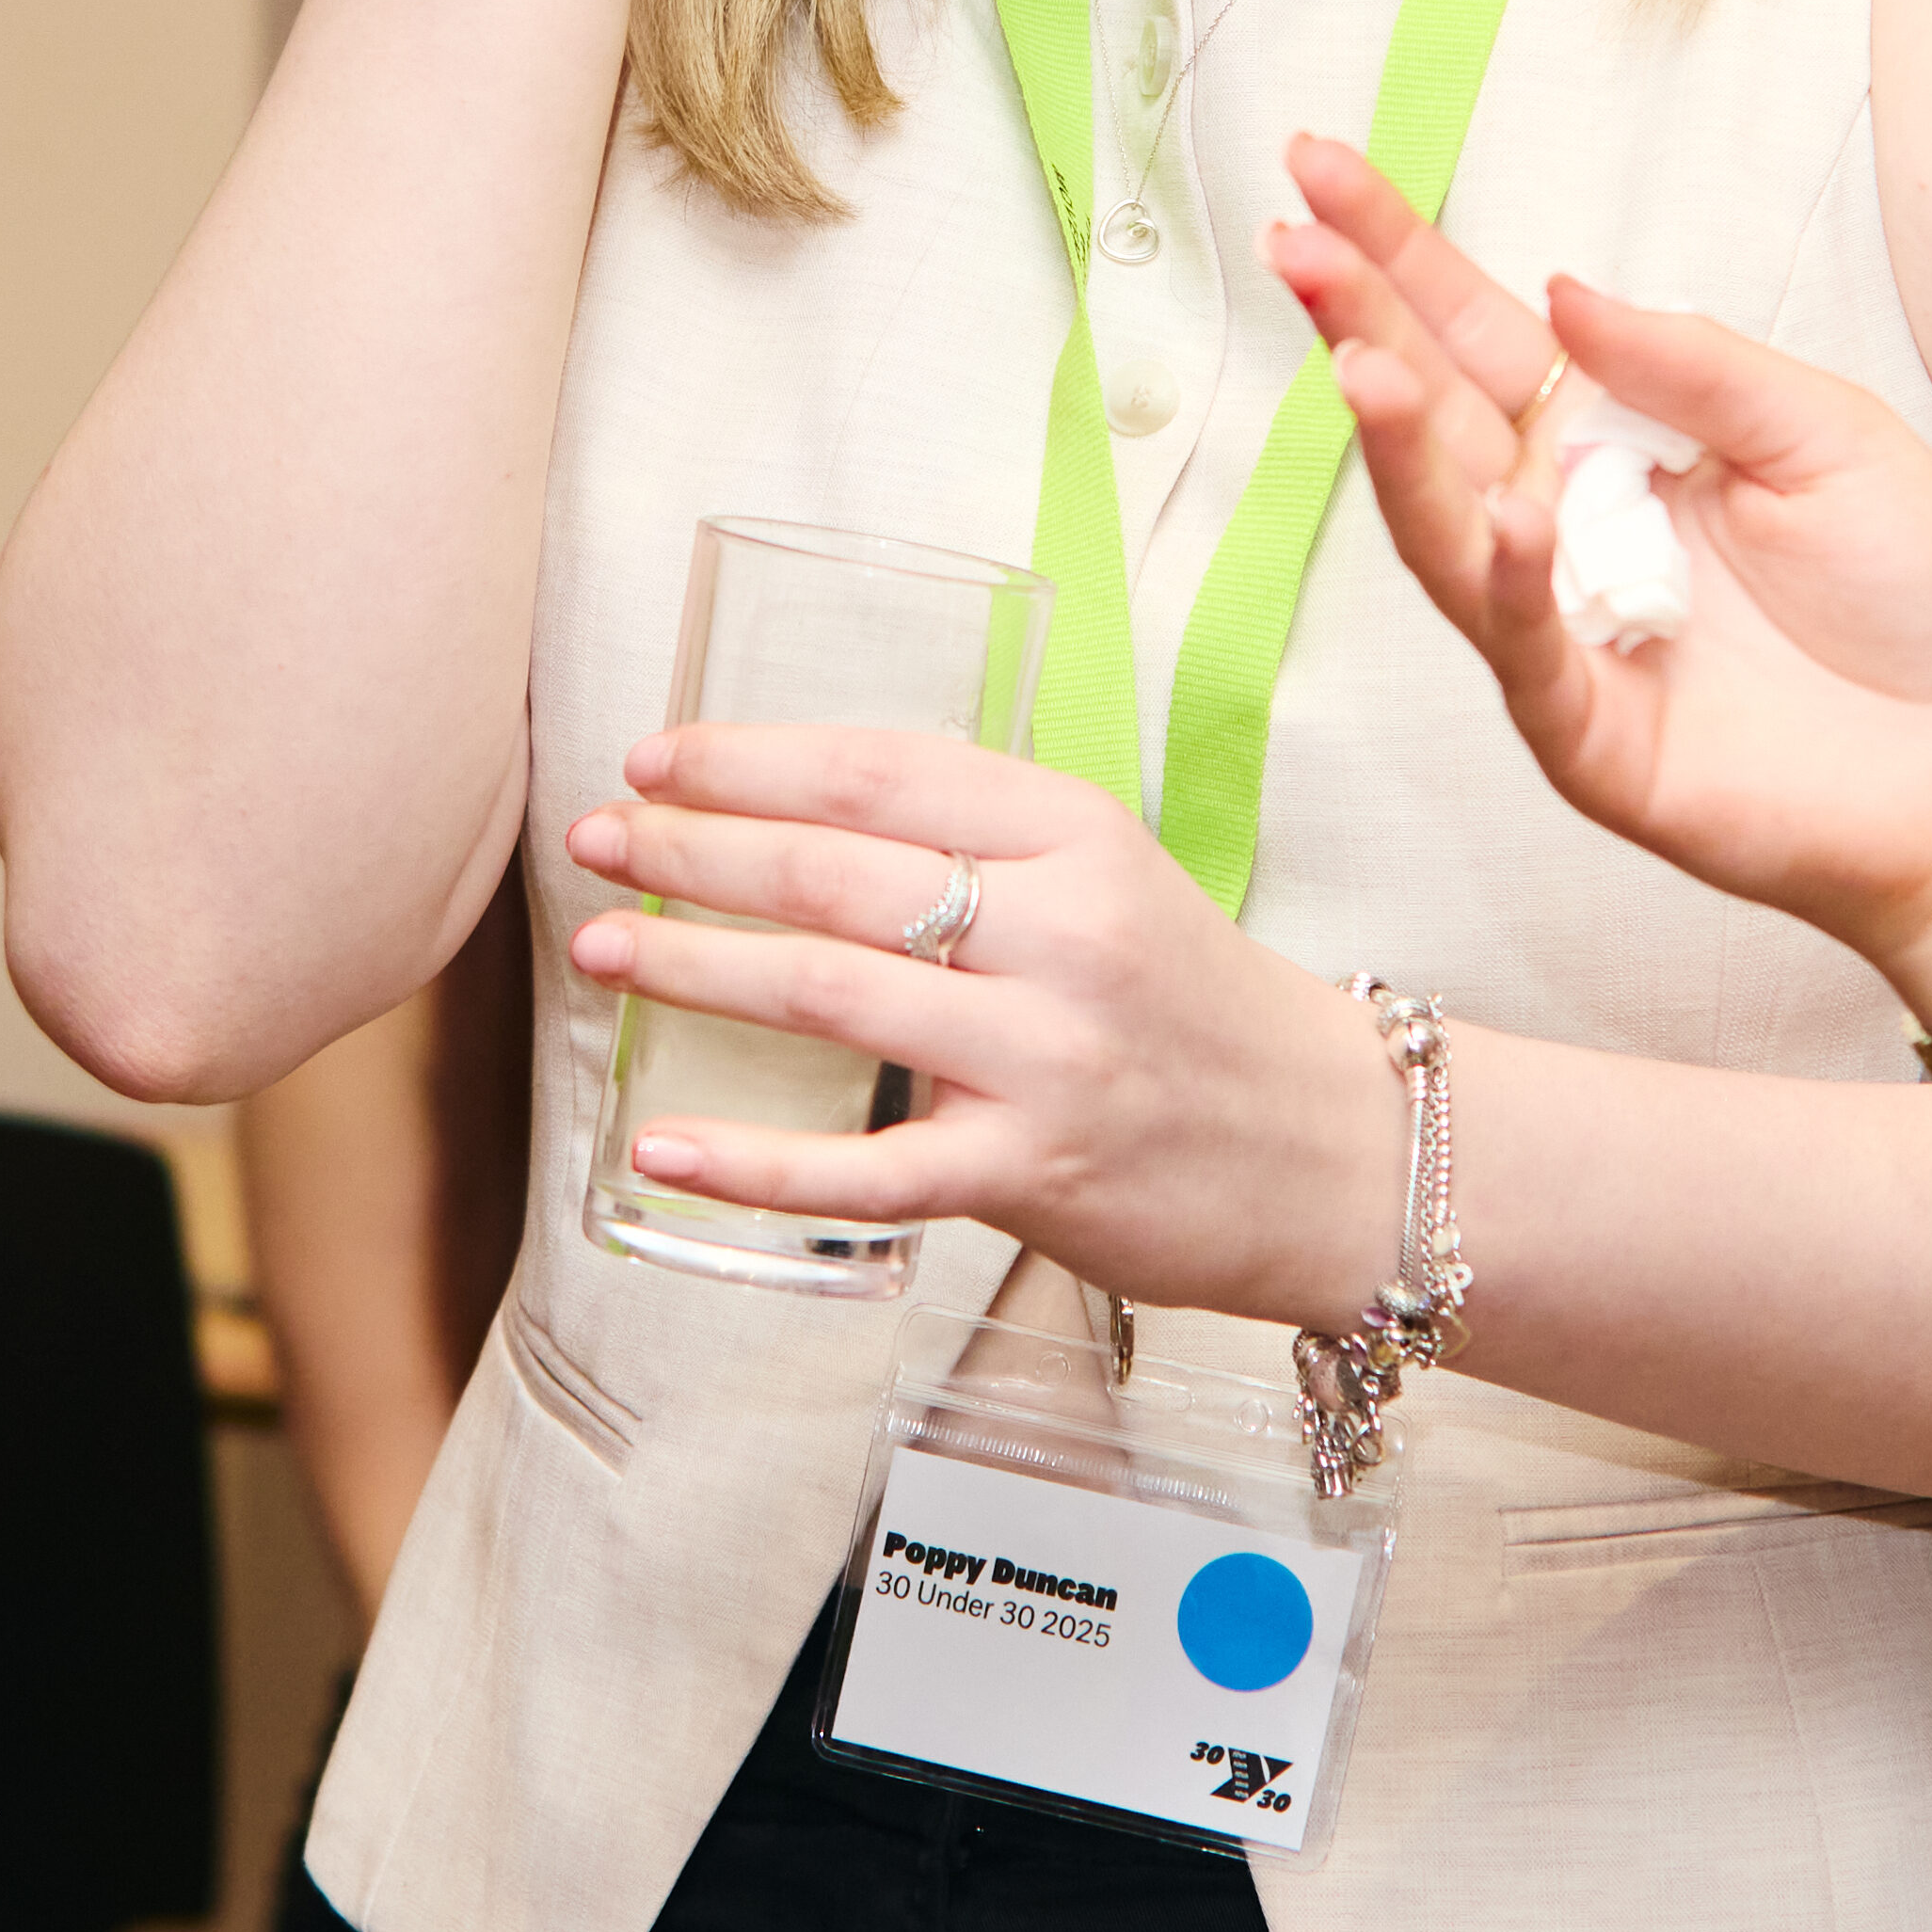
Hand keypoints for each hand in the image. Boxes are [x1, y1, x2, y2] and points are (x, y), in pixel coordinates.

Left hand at [559, 721, 1385, 1324]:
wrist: (1337, 1151)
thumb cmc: (1196, 1012)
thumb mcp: (1111, 880)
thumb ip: (978, 848)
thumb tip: (794, 821)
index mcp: (1077, 834)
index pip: (879, 771)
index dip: (745, 760)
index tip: (650, 761)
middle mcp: (1064, 931)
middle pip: (834, 870)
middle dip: (691, 850)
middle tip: (594, 844)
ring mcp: (1048, 1056)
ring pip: (830, 994)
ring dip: (693, 968)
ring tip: (598, 952)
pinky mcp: (1036, 1172)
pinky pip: (865, 1170)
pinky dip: (752, 1164)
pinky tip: (663, 1147)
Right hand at [1272, 137, 1931, 986]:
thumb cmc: (1926, 604)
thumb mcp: (1829, 436)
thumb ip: (1694, 365)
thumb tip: (1561, 289)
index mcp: (1617, 444)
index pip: (1479, 335)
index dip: (1399, 258)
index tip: (1321, 167)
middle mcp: (1566, 532)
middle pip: (1434, 418)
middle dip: (1358, 326)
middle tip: (1292, 240)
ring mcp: (1567, 637)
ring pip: (1447, 536)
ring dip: (1396, 451)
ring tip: (1358, 362)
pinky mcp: (1592, 737)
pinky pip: (1530, 654)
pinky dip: (1516, 586)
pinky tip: (1510, 518)